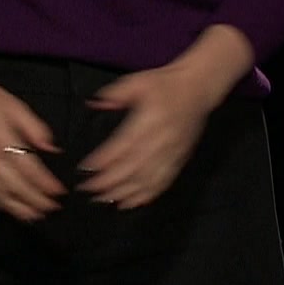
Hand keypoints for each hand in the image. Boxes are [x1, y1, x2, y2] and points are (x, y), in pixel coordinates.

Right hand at [0, 50, 65, 222]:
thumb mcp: (14, 105)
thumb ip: (34, 128)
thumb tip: (51, 149)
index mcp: (2, 139)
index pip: (29, 169)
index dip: (45, 184)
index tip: (59, 193)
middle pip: (15, 187)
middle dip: (35, 201)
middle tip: (51, 209)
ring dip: (16, 208)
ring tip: (33, 217)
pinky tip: (5, 208)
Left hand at [77, 25, 253, 210]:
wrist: (198, 88)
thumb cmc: (164, 84)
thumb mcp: (138, 81)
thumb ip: (115, 94)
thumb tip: (93, 104)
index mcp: (149, 120)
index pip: (123, 146)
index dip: (104, 160)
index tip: (85, 169)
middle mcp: (161, 140)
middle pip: (133, 168)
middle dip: (109, 182)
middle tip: (88, 190)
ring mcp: (172, 153)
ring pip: (147, 180)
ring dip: (124, 193)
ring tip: (104, 200)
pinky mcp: (180, 160)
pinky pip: (163, 183)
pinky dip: (146, 196)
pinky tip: (131, 203)